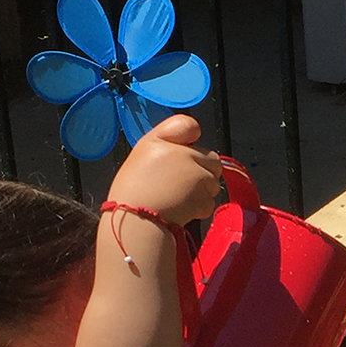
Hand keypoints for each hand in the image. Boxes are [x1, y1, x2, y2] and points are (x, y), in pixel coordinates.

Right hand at [106, 115, 222, 224]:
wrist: (135, 222)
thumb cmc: (132, 194)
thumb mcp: (142, 158)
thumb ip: (167, 149)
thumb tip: (188, 149)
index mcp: (159, 140)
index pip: (188, 125)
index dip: (191, 137)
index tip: (187, 150)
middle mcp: (181, 153)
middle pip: (211, 158)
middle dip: (202, 170)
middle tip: (182, 184)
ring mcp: (196, 174)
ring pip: (213, 181)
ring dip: (202, 191)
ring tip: (178, 198)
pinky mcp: (203, 196)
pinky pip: (210, 201)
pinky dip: (199, 208)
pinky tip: (181, 210)